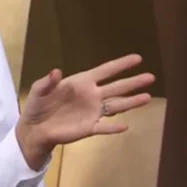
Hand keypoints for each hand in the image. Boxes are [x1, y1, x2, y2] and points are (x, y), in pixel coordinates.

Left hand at [16, 53, 154, 167]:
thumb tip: (56, 71)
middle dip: (133, 82)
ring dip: (131, 102)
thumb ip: (48, 81)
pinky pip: (104, 128)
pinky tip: (126, 126)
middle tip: (151, 76)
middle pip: (116, 87)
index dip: (120, 65)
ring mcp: (92, 112)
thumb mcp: (39, 90)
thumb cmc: (37, 105)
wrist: (35, 128)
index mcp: (81, 82)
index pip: (104, 71)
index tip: (137, 58)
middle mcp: (91, 95)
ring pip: (116, 106)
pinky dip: (114, 128)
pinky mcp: (89, 128)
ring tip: (147, 97)